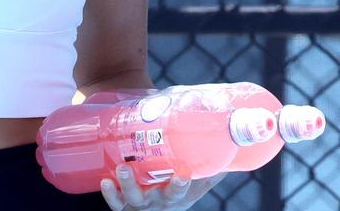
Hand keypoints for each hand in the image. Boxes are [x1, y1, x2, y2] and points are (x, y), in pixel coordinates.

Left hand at [99, 166, 226, 209]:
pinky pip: (116, 201)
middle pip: (165, 197)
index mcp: (180, 195)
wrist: (148, 185)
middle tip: (163, 172)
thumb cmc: (172, 175)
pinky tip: (106, 182)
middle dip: (166, 188)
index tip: (184, 174)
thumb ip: (207, 156)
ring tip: (124, 168)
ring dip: (129, 185)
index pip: (184, 191)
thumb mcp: (191, 170)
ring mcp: (140, 202)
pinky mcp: (122, 201)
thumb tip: (233, 137)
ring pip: (135, 198)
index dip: (183, 184)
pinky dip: (111, 194)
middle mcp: (161, 201)